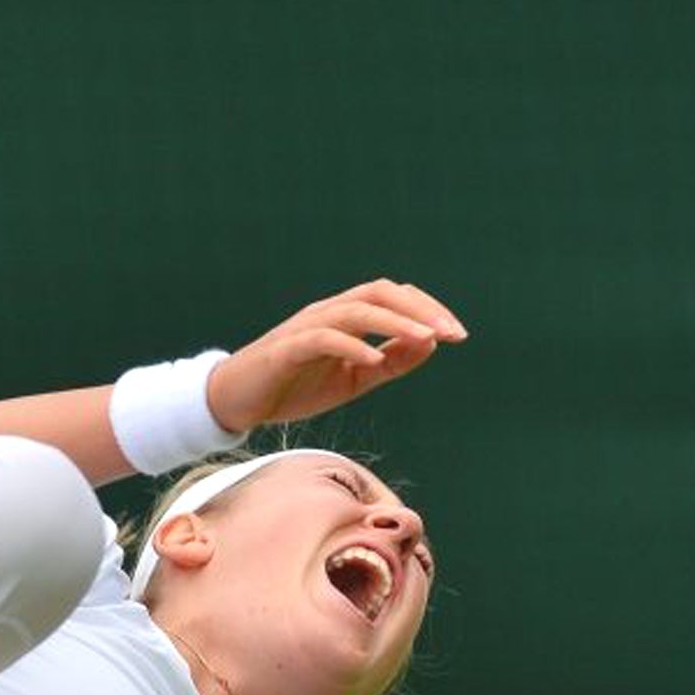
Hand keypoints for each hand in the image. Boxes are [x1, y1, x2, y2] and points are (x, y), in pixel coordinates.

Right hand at [205, 279, 466, 433]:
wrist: (237, 401)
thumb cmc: (295, 387)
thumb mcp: (354, 379)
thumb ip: (391, 362)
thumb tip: (432, 344)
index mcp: (346, 316)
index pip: (394, 297)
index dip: (429, 309)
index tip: (458, 335)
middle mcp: (328, 312)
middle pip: (380, 293)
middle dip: (421, 309)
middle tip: (452, 333)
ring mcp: (306, 327)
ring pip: (356, 310)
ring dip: (395, 322)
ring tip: (425, 339)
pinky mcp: (287, 348)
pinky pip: (323, 338)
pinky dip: (351, 346)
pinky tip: (373, 359)